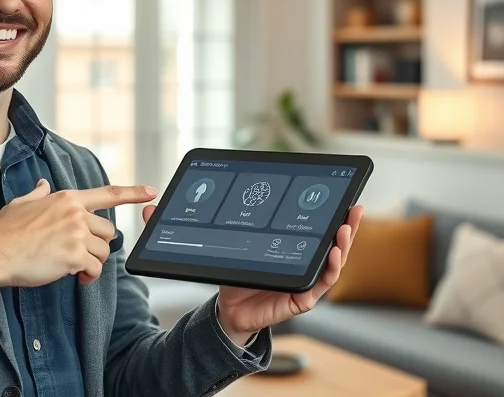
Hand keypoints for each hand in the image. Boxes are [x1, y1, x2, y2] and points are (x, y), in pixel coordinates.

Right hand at [0, 180, 156, 298]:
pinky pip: (94, 269)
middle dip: (97, 245)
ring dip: (92, 263)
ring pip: (104, 252)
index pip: (108, 193)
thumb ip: (37, 194)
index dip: (133, 193)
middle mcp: (75, 213)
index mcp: (67, 198)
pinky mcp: (74, 256)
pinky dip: (88, 277)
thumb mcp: (21, 205)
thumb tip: (43, 185)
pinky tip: (74, 277)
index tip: (152, 192)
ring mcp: (76, 234)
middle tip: (79, 254)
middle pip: (108, 231)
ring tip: (73, 267)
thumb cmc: (5, 232)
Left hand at [141, 203, 363, 346]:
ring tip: (345, 228)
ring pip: (330, 262)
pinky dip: (328, 272)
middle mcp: (299, 260)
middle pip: (328, 240)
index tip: (336, 191)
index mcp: (286, 243)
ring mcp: (302, 279)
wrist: (226, 312)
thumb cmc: (228, 274)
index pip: (310, 222)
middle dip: (344, 223)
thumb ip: (180, 226)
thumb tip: (149, 207)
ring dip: (343, 245)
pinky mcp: (298, 300)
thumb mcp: (211, 245)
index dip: (325, 209)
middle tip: (353, 206)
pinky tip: (333, 257)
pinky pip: (318, 286)